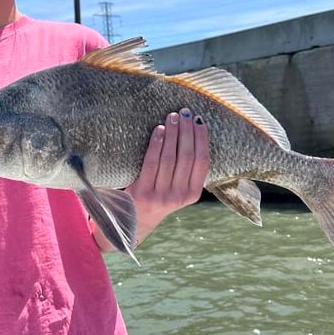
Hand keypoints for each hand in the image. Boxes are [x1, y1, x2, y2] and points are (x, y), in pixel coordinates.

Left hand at [127, 108, 208, 242]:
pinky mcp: (143, 192)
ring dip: (173, 133)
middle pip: (187, 156)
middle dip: (187, 130)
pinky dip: (157, 144)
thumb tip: (191, 132)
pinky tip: (159, 130)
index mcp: (192, 194)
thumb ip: (185, 171)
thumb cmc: (156, 197)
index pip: (202, 161)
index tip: (199, 120)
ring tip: (172, 116)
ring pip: (171, 157)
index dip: (202, 138)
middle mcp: (179, 196)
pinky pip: (152, 162)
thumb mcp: (176, 190)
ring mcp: (161, 195)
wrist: (131, 222)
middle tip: (184, 112)